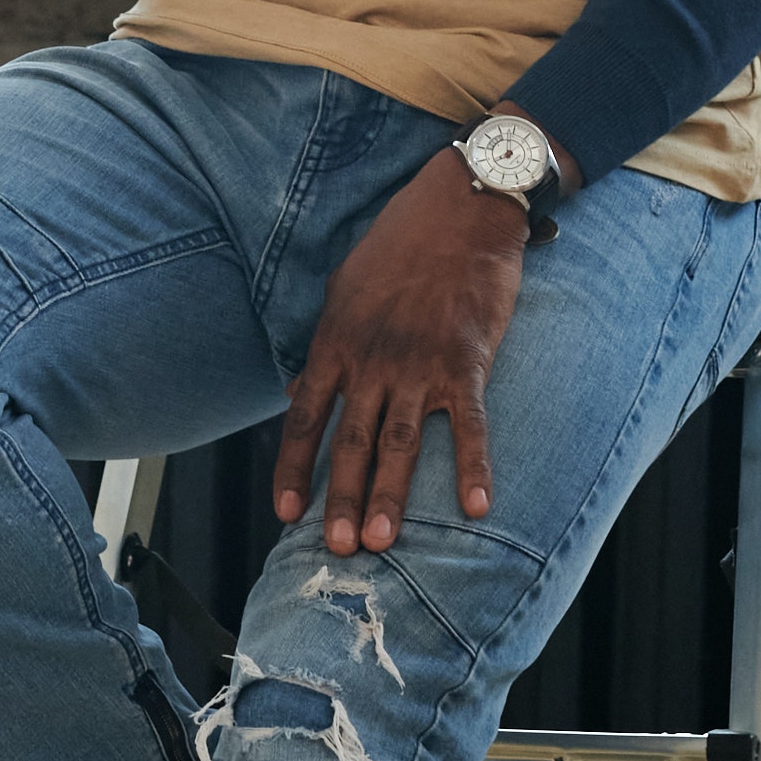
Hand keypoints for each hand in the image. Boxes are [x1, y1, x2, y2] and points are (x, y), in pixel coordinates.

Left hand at [277, 151, 530, 552]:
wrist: (458, 210)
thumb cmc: (399, 247)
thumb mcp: (343, 290)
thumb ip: (327, 344)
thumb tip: (302, 389)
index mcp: (336, 343)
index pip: (304, 418)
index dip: (294, 469)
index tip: (286, 513)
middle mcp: (372, 359)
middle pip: (351, 442)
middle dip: (342, 499)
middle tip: (336, 550)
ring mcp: (419, 363)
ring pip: (401, 442)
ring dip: (392, 496)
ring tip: (383, 542)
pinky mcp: (466, 360)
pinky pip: (470, 424)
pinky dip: (474, 467)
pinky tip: (475, 506)